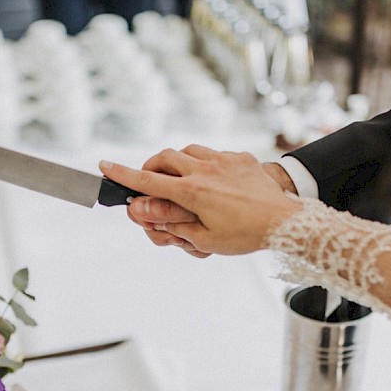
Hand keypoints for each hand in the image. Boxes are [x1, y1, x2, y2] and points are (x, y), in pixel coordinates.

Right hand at [103, 146, 300, 255]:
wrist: (285, 221)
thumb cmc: (245, 235)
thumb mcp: (203, 238)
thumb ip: (171, 223)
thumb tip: (144, 211)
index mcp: (192, 192)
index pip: (148, 181)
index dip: (122, 174)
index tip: (105, 166)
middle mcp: (205, 170)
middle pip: (164, 158)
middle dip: (151, 167)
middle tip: (148, 181)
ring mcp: (224, 160)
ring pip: (188, 151)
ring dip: (177, 162)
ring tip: (178, 179)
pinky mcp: (241, 158)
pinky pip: (215, 154)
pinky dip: (205, 164)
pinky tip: (213, 181)